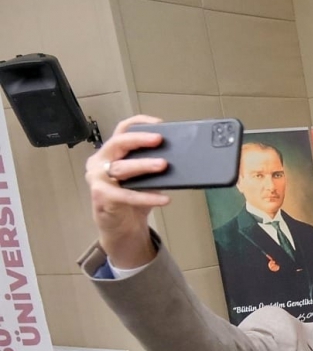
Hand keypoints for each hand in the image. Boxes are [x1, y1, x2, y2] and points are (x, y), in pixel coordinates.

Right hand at [85, 115, 170, 267]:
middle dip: (139, 139)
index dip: (139, 123)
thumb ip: (152, 166)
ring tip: (164, 165)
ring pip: (122, 167)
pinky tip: (165, 199)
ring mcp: (97, 179)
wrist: (121, 227)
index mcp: (109, 153)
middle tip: (159, 140)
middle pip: (118, 144)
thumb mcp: (144, 179)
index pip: (122, 130)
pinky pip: (127, 195)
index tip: (159, 123)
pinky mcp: (102, 197)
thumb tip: (177, 157)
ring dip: (144, 165)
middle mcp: (99, 162)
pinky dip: (148, 197)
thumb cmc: (132, 199)